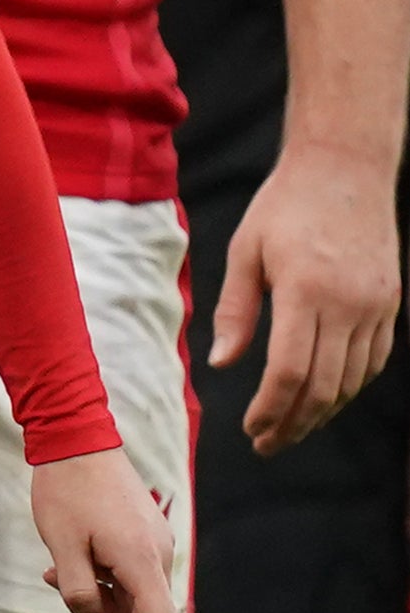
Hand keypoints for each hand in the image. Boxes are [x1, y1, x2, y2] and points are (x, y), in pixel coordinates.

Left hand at [28, 444, 182, 612]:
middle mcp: (160, 555)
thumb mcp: (60, 547)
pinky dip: (101, 578)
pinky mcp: (147, 537)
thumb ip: (78, 592)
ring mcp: (157, 545)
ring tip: (52, 571)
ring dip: (96, 596)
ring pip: (132, 595)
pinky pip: (129, 573)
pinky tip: (69, 560)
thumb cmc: (65, 491)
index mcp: (142, 561)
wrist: (77, 439)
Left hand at [209, 138, 399, 454]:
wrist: (346, 169)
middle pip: (324, 386)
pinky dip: (349, 386)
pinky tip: (325, 397)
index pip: (290, 371)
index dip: (271, 409)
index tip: (251, 428)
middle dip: (295, 423)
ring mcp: (376, 305)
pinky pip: (373, 359)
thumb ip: (236, 311)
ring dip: (323, 412)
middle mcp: (348, 303)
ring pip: (353, 380)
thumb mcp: (245, 251)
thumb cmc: (284, 206)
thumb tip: (223, 364)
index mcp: (306, 291)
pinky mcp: (390, 302)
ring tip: (291, 428)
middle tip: (267, 444)